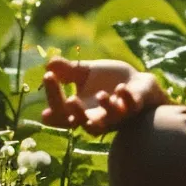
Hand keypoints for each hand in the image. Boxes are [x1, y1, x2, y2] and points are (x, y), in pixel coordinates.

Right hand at [39, 58, 167, 135]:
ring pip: (107, 121)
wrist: (137, 83)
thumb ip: (69, 71)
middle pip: (80, 122)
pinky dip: (126, 99)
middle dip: (75, 113)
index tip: (48, 75)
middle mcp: (95, 118)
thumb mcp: (86, 73)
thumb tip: (49, 63)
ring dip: (104, 108)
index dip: (53, 96)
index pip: (60, 110)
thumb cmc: (108, 81)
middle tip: (70, 99)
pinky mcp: (134, 108)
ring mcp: (116, 116)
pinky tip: (121, 88)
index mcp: (80, 110)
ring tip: (101, 94)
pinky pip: (131, 108)